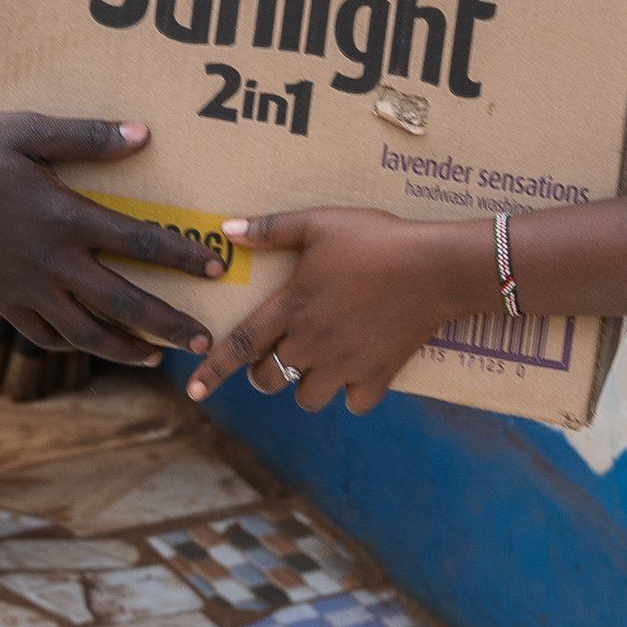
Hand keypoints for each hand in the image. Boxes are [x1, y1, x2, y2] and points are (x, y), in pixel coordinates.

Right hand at [0, 114, 225, 367]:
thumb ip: (87, 138)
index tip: (214, 268)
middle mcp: (50, 262)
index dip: (181, 257)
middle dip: (166, 324)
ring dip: (125, 349)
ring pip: (84, 333)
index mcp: (64, 217)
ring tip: (156, 358)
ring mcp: (24, 288)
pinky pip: (43, 335)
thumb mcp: (29, 130)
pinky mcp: (0, 300)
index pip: (138, 242)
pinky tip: (94, 345)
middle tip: (202, 342)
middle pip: (121, 303)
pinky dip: (73, 345)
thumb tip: (143, 135)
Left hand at [183, 207, 490, 414]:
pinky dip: (352, 394)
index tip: (193, 392)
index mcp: (291, 307)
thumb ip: (271, 229)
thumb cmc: (375, 239)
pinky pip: (354, 404)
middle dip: (264, 374)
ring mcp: (344, 363)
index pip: (239, 345)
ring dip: (306, 386)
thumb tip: (226, 230)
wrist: (433, 268)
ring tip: (319, 364)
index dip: (212, 371)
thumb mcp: (319, 223)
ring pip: (307, 399)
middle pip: (268, 379)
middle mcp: (311, 342)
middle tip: (278, 357)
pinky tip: (358, 371)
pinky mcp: (378, 376)